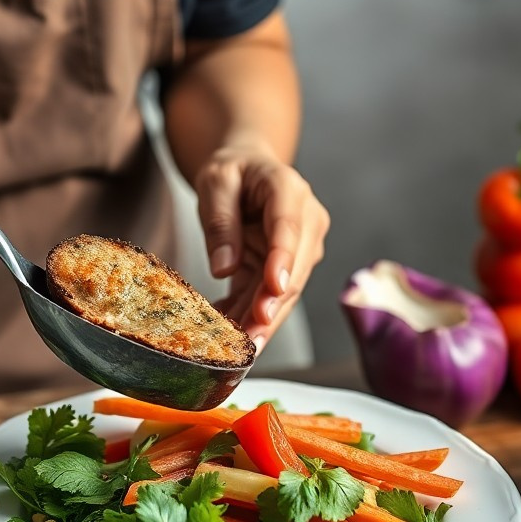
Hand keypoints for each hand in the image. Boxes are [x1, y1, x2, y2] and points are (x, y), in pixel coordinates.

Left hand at [195, 144, 328, 351]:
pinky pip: (268, 297)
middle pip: (293, 270)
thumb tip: (224, 267)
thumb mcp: (215, 182)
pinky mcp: (286, 268)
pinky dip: (249, 318)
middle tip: (251, 340)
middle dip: (272, 307)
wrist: (248, 171)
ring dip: (262, 323)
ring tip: (238, 351)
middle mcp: (305, 222)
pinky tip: (228, 337)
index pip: (288, 228)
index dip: (282, 260)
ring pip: (284, 293)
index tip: (274, 289)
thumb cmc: (233, 171)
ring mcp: (301, 248)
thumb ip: (220, 222)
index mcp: (287, 189)